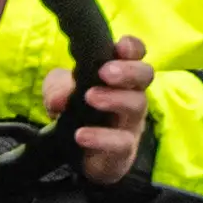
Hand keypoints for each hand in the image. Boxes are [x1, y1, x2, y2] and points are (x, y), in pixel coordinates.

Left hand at [70, 35, 157, 184]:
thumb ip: (58, 89)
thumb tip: (58, 100)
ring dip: (114, 99)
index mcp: (121, 75)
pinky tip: (81, 134)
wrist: (78, 155)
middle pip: (145, 75)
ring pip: (137, 105)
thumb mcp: (60, 94)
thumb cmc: (77, 112)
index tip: (120, 46)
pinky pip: (122, 142)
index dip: (132, 48)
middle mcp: (132, 94)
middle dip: (128, 70)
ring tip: (90, 97)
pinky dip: (101, 137)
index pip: (136, 54)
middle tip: (105, 72)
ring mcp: (132, 123)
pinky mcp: (124, 150)